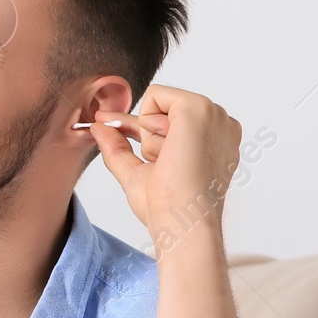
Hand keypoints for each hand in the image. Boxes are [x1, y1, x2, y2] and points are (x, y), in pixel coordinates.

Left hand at [84, 84, 241, 248]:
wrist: (181, 222)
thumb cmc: (168, 207)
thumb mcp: (137, 172)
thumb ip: (118, 147)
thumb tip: (98, 127)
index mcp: (214, 140)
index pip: (169, 120)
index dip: (139, 126)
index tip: (108, 123)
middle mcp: (219, 124)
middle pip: (161, 111)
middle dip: (148, 136)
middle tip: (165, 163)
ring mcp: (212, 115)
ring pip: (158, 104)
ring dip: (150, 135)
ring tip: (171, 161)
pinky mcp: (198, 108)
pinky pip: (156, 95)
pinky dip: (147, 121)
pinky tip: (167, 147)